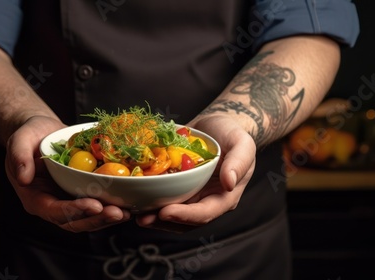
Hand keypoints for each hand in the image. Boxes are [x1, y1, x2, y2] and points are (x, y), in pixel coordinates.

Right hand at [5, 116, 130, 231]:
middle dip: (96, 219)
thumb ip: (18, 156)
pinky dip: (111, 207)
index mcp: (34, 197)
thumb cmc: (30, 134)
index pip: (54, 210)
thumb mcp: (19, 139)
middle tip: (118, 213)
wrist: (43, 131)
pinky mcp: (81, 195)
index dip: (74, 211)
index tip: (94, 205)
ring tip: (127, 212)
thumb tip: (23, 178)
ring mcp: (67, 202)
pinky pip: (96, 206)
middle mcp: (52, 205)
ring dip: (107, 218)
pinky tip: (128, 204)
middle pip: (74, 221)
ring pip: (88, 219)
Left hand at [136, 115, 255, 232]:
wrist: (217, 124)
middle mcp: (205, 200)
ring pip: (171, 214)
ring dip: (152, 217)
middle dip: (163, 222)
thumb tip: (229, 183)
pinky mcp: (176, 187)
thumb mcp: (242, 144)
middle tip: (142, 219)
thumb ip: (239, 163)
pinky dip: (148, 199)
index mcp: (223, 197)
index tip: (166, 212)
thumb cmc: (232, 134)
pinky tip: (132, 196)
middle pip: (184, 220)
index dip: (185, 216)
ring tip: (134, 213)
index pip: (204, 213)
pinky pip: (162, 197)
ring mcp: (190, 195)